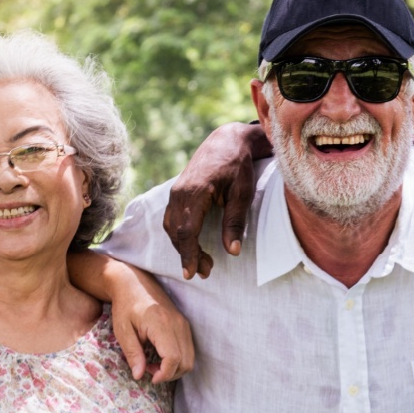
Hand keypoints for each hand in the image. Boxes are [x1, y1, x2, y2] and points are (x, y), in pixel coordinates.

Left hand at [103, 260, 194, 382]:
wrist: (134, 283)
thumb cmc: (125, 305)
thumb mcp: (122, 331)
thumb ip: (133, 354)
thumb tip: (139, 376)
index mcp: (161, 324)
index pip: (173, 357)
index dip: (164, 374)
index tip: (150, 377)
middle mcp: (178, 324)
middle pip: (186, 362)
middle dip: (170, 374)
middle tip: (148, 370)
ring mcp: (183, 324)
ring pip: (190, 358)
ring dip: (174, 369)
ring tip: (153, 364)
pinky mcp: (184, 325)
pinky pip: (188, 350)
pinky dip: (177, 360)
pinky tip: (159, 356)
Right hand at [162, 122, 271, 278]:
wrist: (227, 140)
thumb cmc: (238, 166)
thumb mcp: (242, 194)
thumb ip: (235, 222)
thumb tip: (233, 251)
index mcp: (195, 192)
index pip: (187, 231)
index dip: (189, 254)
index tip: (193, 273)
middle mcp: (180, 192)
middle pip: (177, 232)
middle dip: (188, 255)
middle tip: (206, 272)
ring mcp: (175, 191)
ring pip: (171, 227)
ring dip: (182, 247)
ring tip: (201, 262)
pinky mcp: (177, 192)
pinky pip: (171, 218)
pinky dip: (179, 235)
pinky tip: (191, 245)